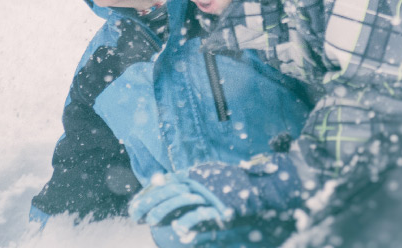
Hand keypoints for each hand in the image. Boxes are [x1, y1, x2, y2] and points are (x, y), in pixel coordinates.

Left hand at [130, 156, 305, 233]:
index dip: (150, 192)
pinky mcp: (222, 207)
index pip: (168, 181)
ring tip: (151, 221)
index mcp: (198, 174)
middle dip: (149, 202)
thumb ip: (193, 189)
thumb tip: (171, 198)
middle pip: (169, 190)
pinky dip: (188, 221)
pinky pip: (201, 214)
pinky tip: (177, 228)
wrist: (265, 190)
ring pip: (181, 200)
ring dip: (163, 210)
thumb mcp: (212, 184)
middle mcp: (203, 180)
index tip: (136, 204)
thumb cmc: (236, 191)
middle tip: (136, 214)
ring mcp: (212, 193)